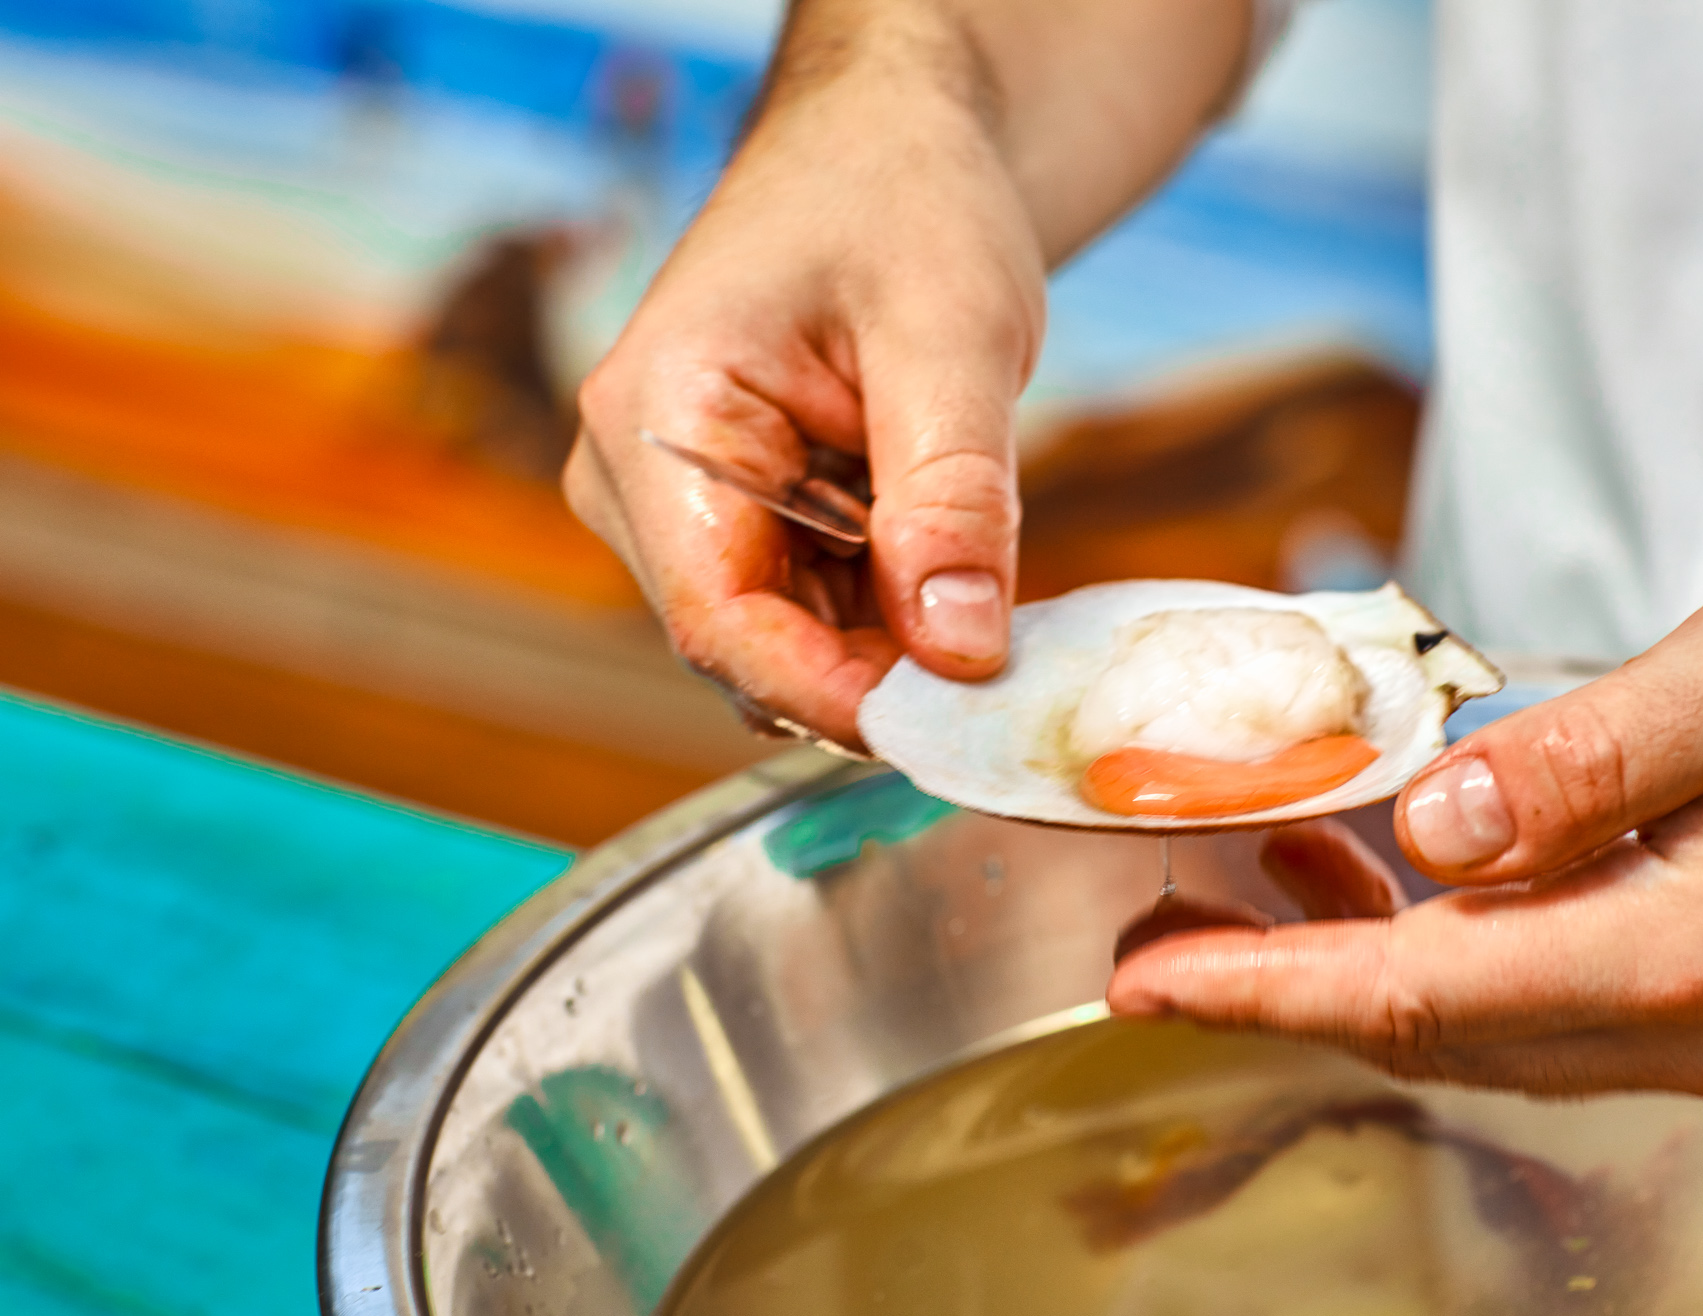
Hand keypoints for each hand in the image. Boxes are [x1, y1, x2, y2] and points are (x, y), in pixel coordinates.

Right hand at [564, 0, 1252, 750]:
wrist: (888, 147)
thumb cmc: (903, 198)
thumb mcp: (952, 334)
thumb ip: (952, 495)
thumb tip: (961, 653)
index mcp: (655, 419)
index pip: (718, 619)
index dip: (833, 694)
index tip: (954, 724)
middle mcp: (637, 479)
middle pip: (746, 647)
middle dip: (876, 680)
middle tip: (1007, 686)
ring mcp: (681, 508)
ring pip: (784, 643)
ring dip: (891, 653)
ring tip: (997, 616)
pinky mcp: (733, 523)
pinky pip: (808, 614)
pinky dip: (890, 622)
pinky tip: (959, 588)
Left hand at [1109, 529, 1702, 1095]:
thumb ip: (1584, 760)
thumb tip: (1426, 828)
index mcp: (1683, 955)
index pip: (1416, 994)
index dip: (1264, 986)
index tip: (1146, 981)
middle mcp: (1690, 1026)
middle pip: (1429, 1027)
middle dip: (1281, 985)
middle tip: (1157, 940)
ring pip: (1481, 1018)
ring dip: (1354, 961)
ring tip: (1249, 879)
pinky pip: (1546, 994)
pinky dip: (1445, 945)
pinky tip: (1398, 870)